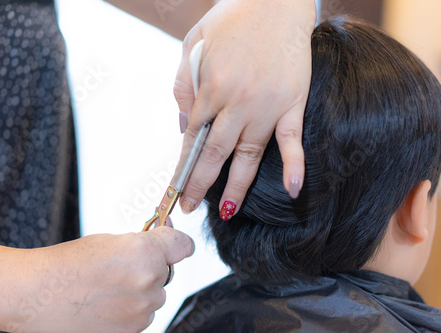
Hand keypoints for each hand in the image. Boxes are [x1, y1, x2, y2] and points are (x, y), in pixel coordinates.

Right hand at [11, 227, 193, 332]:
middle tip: (119, 268)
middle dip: (149, 268)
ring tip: (106, 289)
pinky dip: (129, 311)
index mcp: (144, 252)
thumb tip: (164, 236)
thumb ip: (142, 241)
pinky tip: (104, 305)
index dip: (176, 243)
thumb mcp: (108, 240)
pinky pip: (141, 317)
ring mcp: (142, 311)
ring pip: (154, 296)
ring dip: (139, 292)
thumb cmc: (66, 265)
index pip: (184, 245)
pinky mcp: (132, 332)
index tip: (172, 244)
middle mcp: (149, 282)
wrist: (36, 296)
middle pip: (165, 272)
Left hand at [174, 0, 315, 218]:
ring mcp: (267, 106)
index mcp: (210, 89)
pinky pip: (292, 140)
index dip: (183, 169)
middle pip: (216, 154)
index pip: (193, 139)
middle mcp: (237, 103)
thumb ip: (184, 86)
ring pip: (249, 155)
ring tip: (227, 211)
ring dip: (237, 186)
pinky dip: (294, 165)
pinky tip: (292, 190)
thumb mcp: (193, 44)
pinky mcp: (293, 103)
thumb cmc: (231, 20)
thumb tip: (185, 125)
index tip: (175, 191)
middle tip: (190, 208)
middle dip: (201, 185)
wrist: (275, 0)